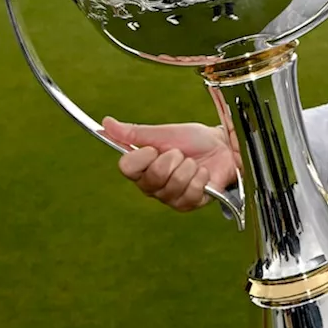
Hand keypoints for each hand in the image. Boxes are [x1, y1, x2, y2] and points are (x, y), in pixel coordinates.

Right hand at [102, 116, 238, 211]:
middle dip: (172, 158)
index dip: (143, 155)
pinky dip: (201, 177)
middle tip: (181, 154)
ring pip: (174, 183)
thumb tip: (105, 123)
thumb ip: (134, 133)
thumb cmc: (193, 140)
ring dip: (189, 167)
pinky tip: (203, 173)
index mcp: (141, 169)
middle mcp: (152, 187)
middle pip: (152, 176)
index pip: (126, 167)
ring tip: (194, 163)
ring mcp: (171, 198)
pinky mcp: (190, 204)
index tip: (156, 147)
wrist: (222, 146)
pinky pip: (191, 192)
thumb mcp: (163, 133)